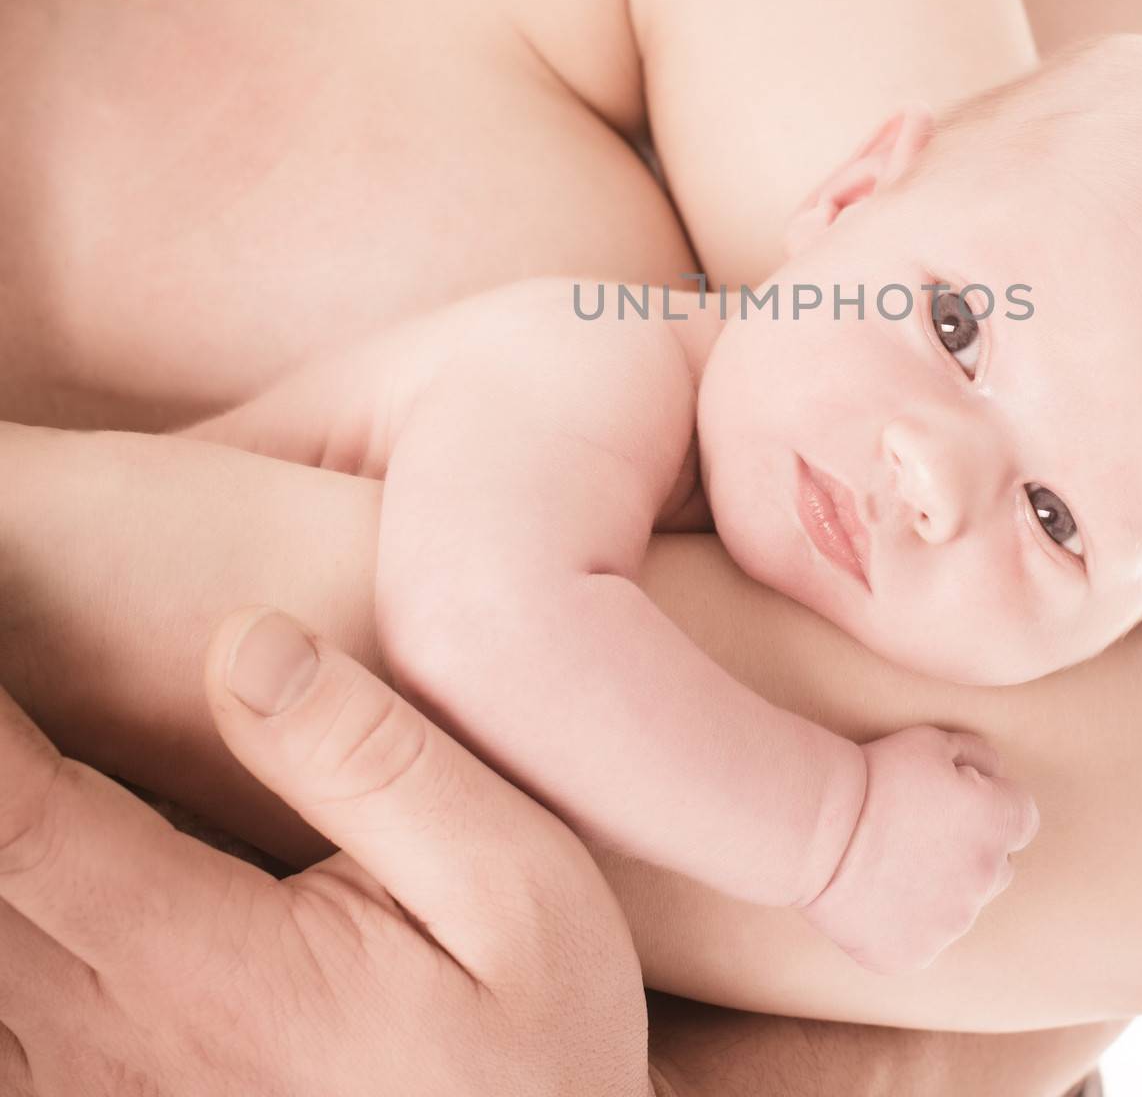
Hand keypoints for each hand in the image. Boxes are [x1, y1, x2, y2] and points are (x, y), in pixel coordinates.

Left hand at [0, 609, 649, 1096]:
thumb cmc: (537, 1051)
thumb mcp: (513, 893)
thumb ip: (376, 766)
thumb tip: (244, 640)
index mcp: (201, 962)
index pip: (14, 807)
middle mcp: (109, 1032)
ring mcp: (87, 1088)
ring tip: (15, 707)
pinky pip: (0, 1022)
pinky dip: (4, 900)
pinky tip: (33, 852)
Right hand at [799, 725, 1038, 973]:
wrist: (818, 828)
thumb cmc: (876, 775)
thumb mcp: (933, 741)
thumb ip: (979, 756)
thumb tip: (995, 773)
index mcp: (998, 824)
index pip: (1022, 819)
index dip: (991, 807)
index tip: (957, 802)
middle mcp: (987, 878)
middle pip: (997, 866)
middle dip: (972, 850)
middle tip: (920, 834)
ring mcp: (953, 923)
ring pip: (959, 905)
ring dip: (939, 888)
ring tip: (889, 863)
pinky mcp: (917, 954)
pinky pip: (923, 939)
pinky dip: (905, 923)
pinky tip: (874, 896)